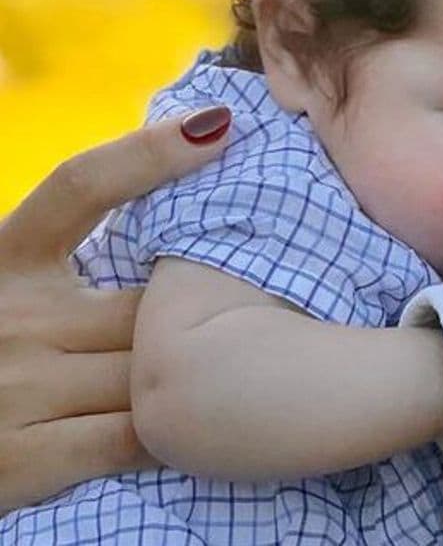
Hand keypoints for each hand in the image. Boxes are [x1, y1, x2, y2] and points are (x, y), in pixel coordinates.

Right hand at [0, 108, 230, 512]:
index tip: (220, 123)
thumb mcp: (19, 288)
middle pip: (149, 299)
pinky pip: (138, 436)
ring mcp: (16, 387)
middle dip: (202, 309)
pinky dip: (177, 433)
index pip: (79, 184)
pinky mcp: (22, 459)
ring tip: (260, 370)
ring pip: (154, 367)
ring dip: (202, 372)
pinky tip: (205, 428)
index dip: (149, 150)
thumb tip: (184, 178)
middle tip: (277, 302)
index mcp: (7, 259)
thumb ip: (76, 258)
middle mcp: (11, 314)